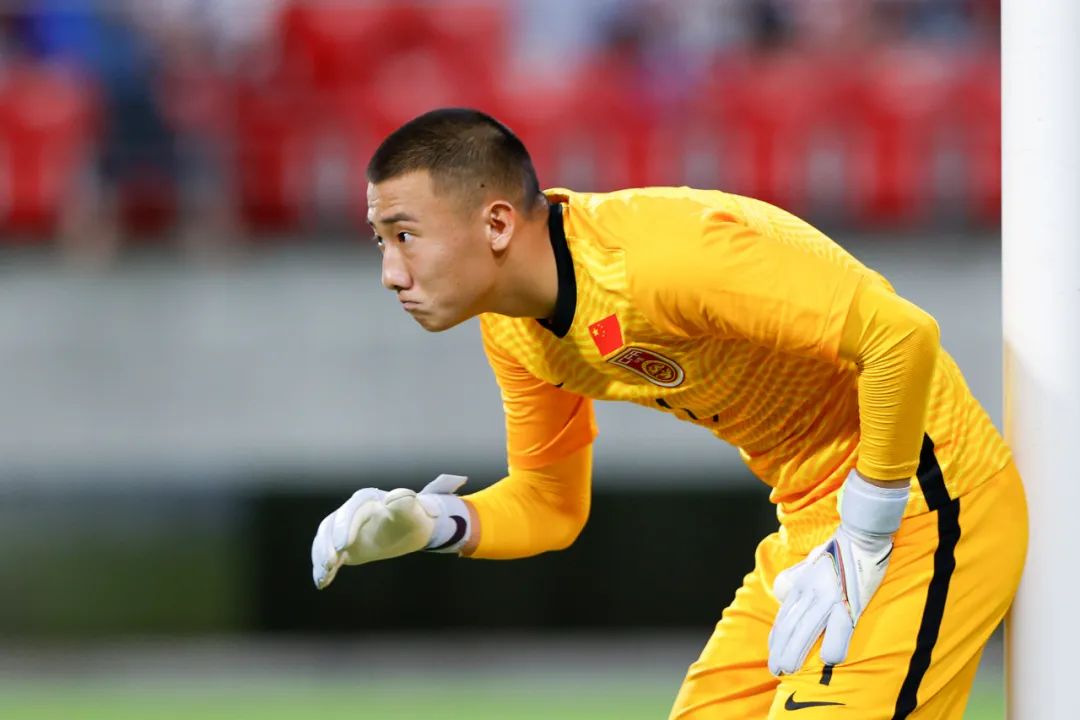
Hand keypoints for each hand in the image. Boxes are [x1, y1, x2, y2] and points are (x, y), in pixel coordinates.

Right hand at [310, 474, 469, 589]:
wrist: (411, 528)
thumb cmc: (412, 517)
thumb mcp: (412, 509)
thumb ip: (404, 502)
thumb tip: (392, 498)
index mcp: (366, 499)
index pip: (351, 510)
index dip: (344, 526)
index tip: (342, 545)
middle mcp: (350, 512)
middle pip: (331, 525)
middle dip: (327, 544)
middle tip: (329, 563)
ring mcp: (344, 529)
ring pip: (325, 540)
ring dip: (321, 556)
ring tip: (324, 573)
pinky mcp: (343, 547)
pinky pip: (329, 556)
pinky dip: (323, 569)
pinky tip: (321, 583)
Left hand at [768, 471, 908, 674]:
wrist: (860, 533)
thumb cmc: (837, 550)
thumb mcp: (807, 562)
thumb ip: (794, 579)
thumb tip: (782, 595)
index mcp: (801, 584)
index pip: (785, 616)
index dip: (777, 638)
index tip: (773, 653)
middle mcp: (809, 591)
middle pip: (789, 626)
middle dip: (780, 650)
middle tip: (776, 670)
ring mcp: (827, 596)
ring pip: (805, 629)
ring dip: (794, 652)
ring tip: (787, 669)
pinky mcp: (848, 600)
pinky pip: (839, 628)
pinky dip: (834, 644)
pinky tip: (830, 660)